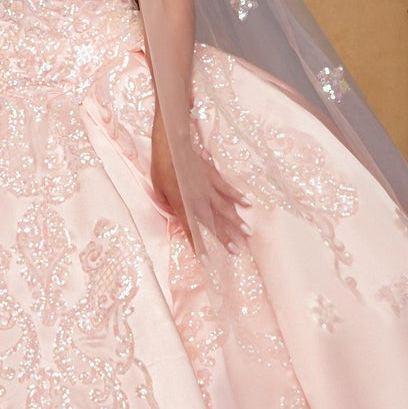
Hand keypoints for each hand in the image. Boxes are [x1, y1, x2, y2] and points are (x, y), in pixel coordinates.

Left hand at [150, 114, 250, 250]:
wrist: (171, 146)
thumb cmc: (161, 169)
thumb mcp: (159, 192)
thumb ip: (169, 207)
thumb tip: (177, 217)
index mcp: (182, 205)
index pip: (191, 231)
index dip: (199, 247)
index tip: (207, 261)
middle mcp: (197, 199)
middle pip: (213, 222)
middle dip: (225, 238)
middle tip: (236, 251)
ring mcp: (207, 188)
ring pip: (224, 208)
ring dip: (237, 221)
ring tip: (248, 232)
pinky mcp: (213, 177)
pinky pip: (227, 189)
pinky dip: (238, 196)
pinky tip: (249, 204)